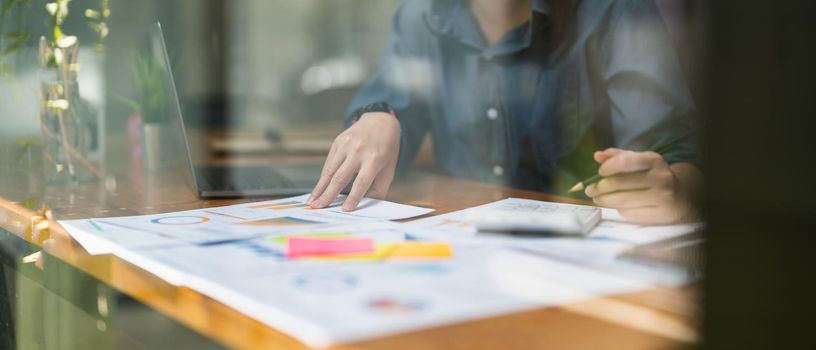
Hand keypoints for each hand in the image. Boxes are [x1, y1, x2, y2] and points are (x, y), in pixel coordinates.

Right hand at [308, 112, 400, 210]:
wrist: (380, 122)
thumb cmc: (386, 150)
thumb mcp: (389, 169)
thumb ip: (379, 189)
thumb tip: (365, 205)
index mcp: (374, 159)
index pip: (361, 182)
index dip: (353, 197)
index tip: (345, 209)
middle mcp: (358, 151)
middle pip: (340, 177)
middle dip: (328, 194)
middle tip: (318, 207)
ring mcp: (346, 145)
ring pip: (330, 170)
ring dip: (320, 187)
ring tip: (312, 201)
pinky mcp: (338, 142)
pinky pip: (329, 163)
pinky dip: (323, 177)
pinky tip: (318, 189)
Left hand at [584, 148, 699, 224]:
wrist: (681, 195)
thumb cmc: (653, 175)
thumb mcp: (640, 161)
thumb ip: (618, 157)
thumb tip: (597, 156)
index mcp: (653, 160)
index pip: (624, 162)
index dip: (607, 168)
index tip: (600, 172)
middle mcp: (660, 177)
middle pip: (619, 183)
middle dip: (599, 187)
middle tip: (590, 190)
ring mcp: (661, 197)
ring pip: (622, 201)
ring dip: (604, 200)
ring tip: (597, 199)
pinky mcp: (659, 214)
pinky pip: (630, 213)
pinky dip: (619, 210)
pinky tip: (617, 206)